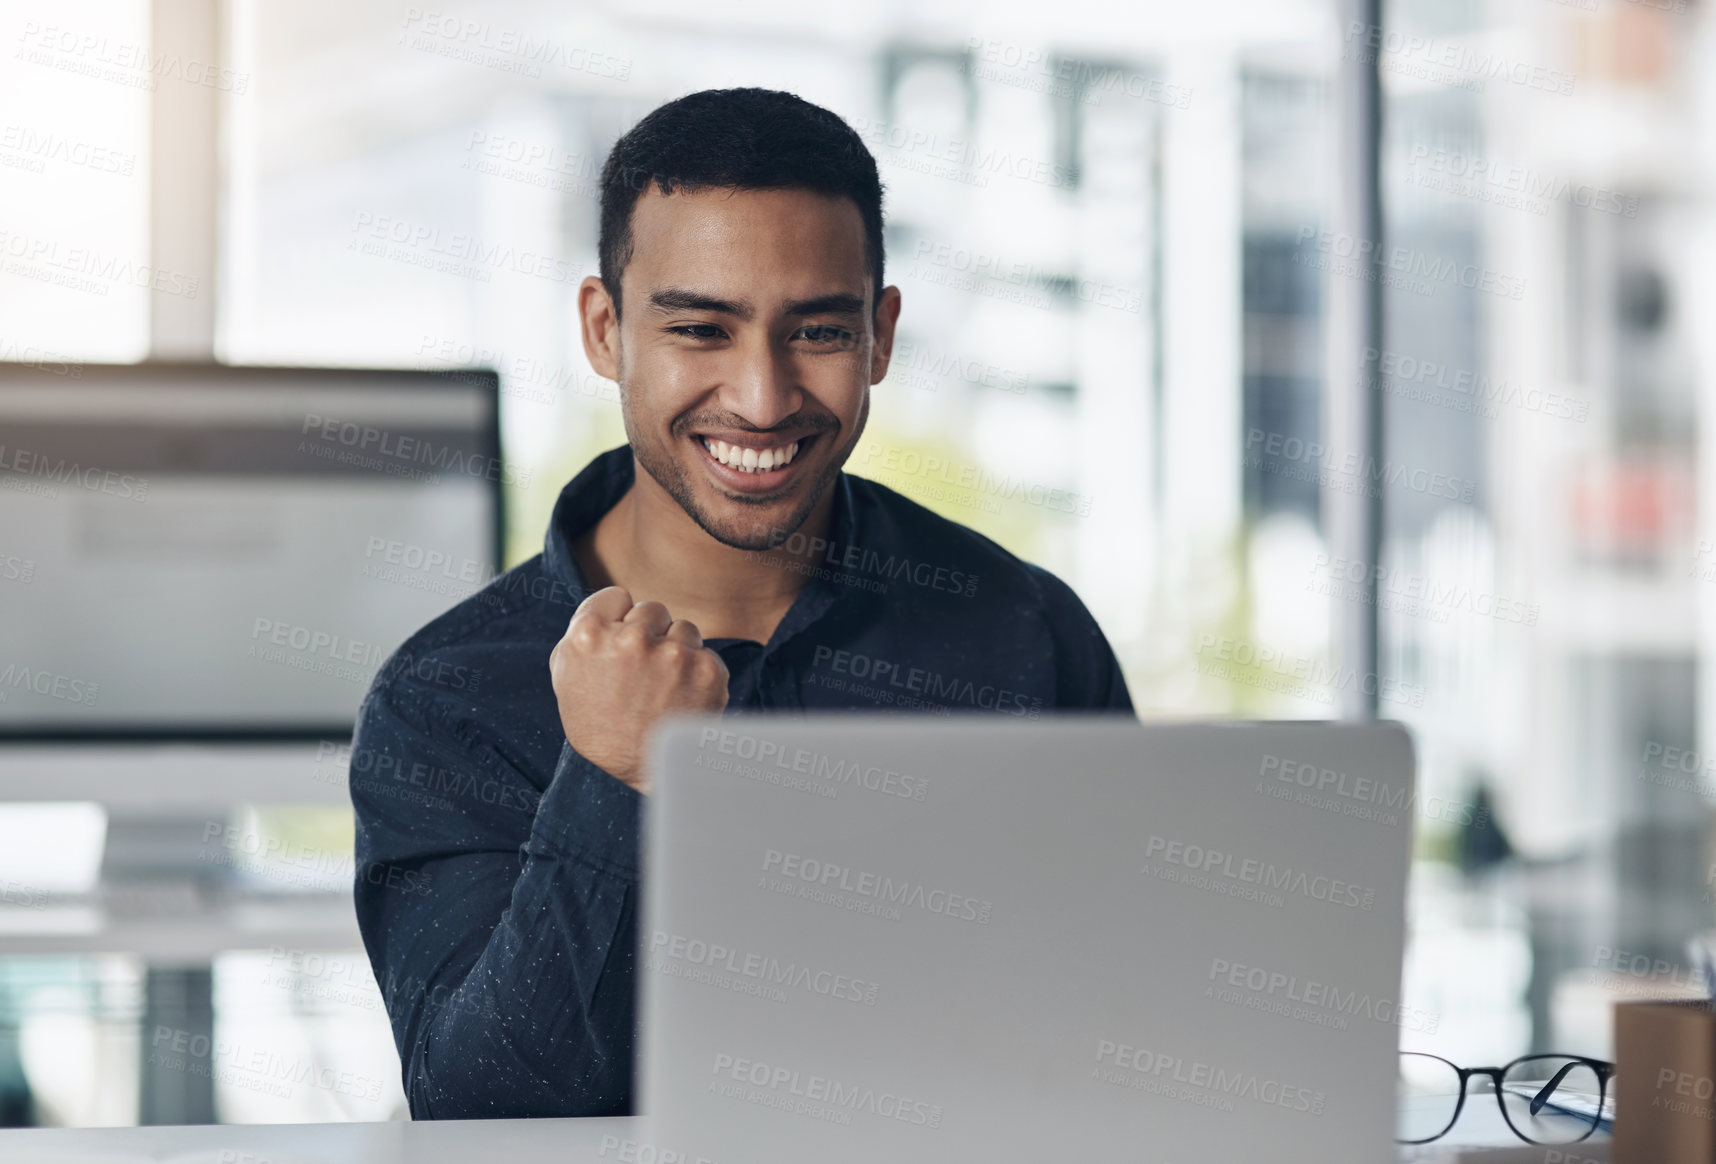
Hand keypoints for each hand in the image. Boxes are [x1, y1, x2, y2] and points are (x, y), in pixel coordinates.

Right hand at [549, 587, 729, 793]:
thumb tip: (611, 602)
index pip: (615, 596)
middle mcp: (631, 638)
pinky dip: (698, 674)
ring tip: (662, 691)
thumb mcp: (567, 677)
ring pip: (683, 629)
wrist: (641, 775)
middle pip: (651, 609)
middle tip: (641, 676)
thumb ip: (583, 631)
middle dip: (650, 635)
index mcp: (588, 635)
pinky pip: (705, 654)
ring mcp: (672, 653)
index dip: (618, 621)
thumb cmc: (599, 726)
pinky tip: (682, 700)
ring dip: (677, 652)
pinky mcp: (708, 669)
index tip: (618, 647)